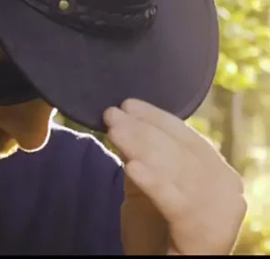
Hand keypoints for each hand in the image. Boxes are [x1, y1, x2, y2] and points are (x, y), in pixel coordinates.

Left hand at [103, 99, 246, 254]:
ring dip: (142, 147)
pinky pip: (179, 203)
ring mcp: (222, 214)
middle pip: (182, 152)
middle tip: (112, 115)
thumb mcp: (146, 185)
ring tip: (115, 132)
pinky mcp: (207, 236)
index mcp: (218, 175)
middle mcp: (228, 191)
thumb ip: (140, 156)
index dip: (157, 118)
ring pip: (178, 172)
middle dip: (143, 129)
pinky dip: (155, 182)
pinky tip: (132, 167)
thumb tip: (121, 122)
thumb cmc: (157, 230)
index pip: (187, 138)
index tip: (128, 104)